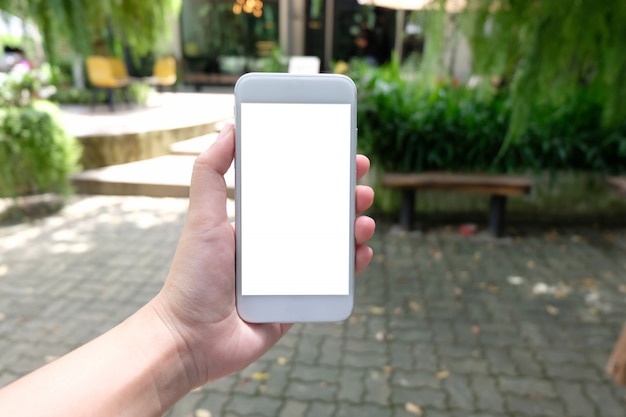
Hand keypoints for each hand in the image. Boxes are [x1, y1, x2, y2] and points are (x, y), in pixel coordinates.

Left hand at [151, 123, 375, 388]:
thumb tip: (228, 127)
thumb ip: (211, 172)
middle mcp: (276, 245)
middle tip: (362, 188)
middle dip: (347, 199)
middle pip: (322, 215)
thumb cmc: (193, 277)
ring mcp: (290, 273)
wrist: (191, 338)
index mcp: (258, 222)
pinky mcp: (299, 301)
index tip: (345, 156)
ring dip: (354, 229)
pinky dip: (351, 267)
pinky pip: (333, 281)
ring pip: (333, 245)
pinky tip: (361, 253)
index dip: (324, 173)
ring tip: (363, 221)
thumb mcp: (203, 217)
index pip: (298, 189)